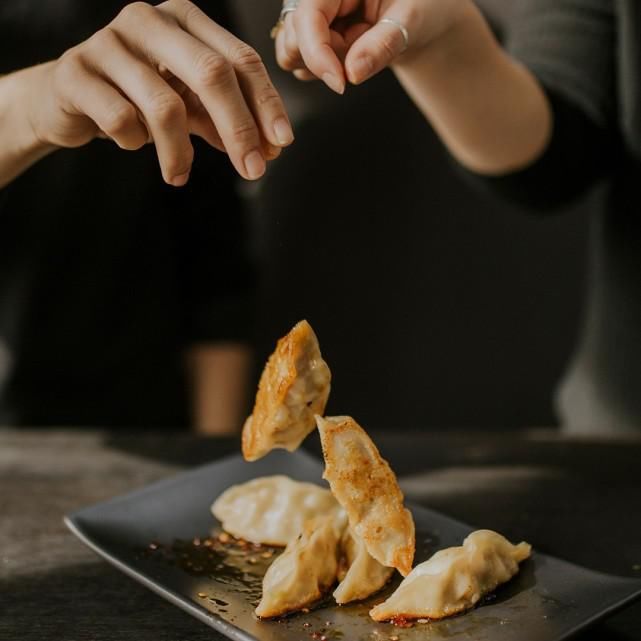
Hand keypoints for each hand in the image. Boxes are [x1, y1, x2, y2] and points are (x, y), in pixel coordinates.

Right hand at [28, 0, 293, 184]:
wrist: (69, 97)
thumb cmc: (138, 97)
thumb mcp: (189, 104)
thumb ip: (225, 120)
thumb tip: (269, 150)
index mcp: (185, 21)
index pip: (240, 59)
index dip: (266, 104)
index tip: (281, 145)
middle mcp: (149, 20)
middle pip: (212, 73)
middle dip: (239, 128)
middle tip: (253, 171)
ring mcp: (108, 41)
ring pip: (165, 105)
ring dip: (180, 152)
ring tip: (179, 176)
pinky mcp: (75, 71)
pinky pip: (120, 119)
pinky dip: (134, 142)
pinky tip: (132, 143)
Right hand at [273, 0, 470, 91]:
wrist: (425, 17)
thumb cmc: (423, 7)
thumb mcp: (412, 19)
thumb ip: (383, 45)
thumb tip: (352, 74)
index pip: (307, 16)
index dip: (317, 53)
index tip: (340, 84)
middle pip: (292, 38)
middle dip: (324, 60)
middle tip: (362, 51)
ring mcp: (310, 15)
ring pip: (291, 54)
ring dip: (323, 65)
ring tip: (359, 48)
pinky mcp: (310, 35)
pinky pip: (301, 64)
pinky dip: (325, 69)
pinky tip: (350, 53)